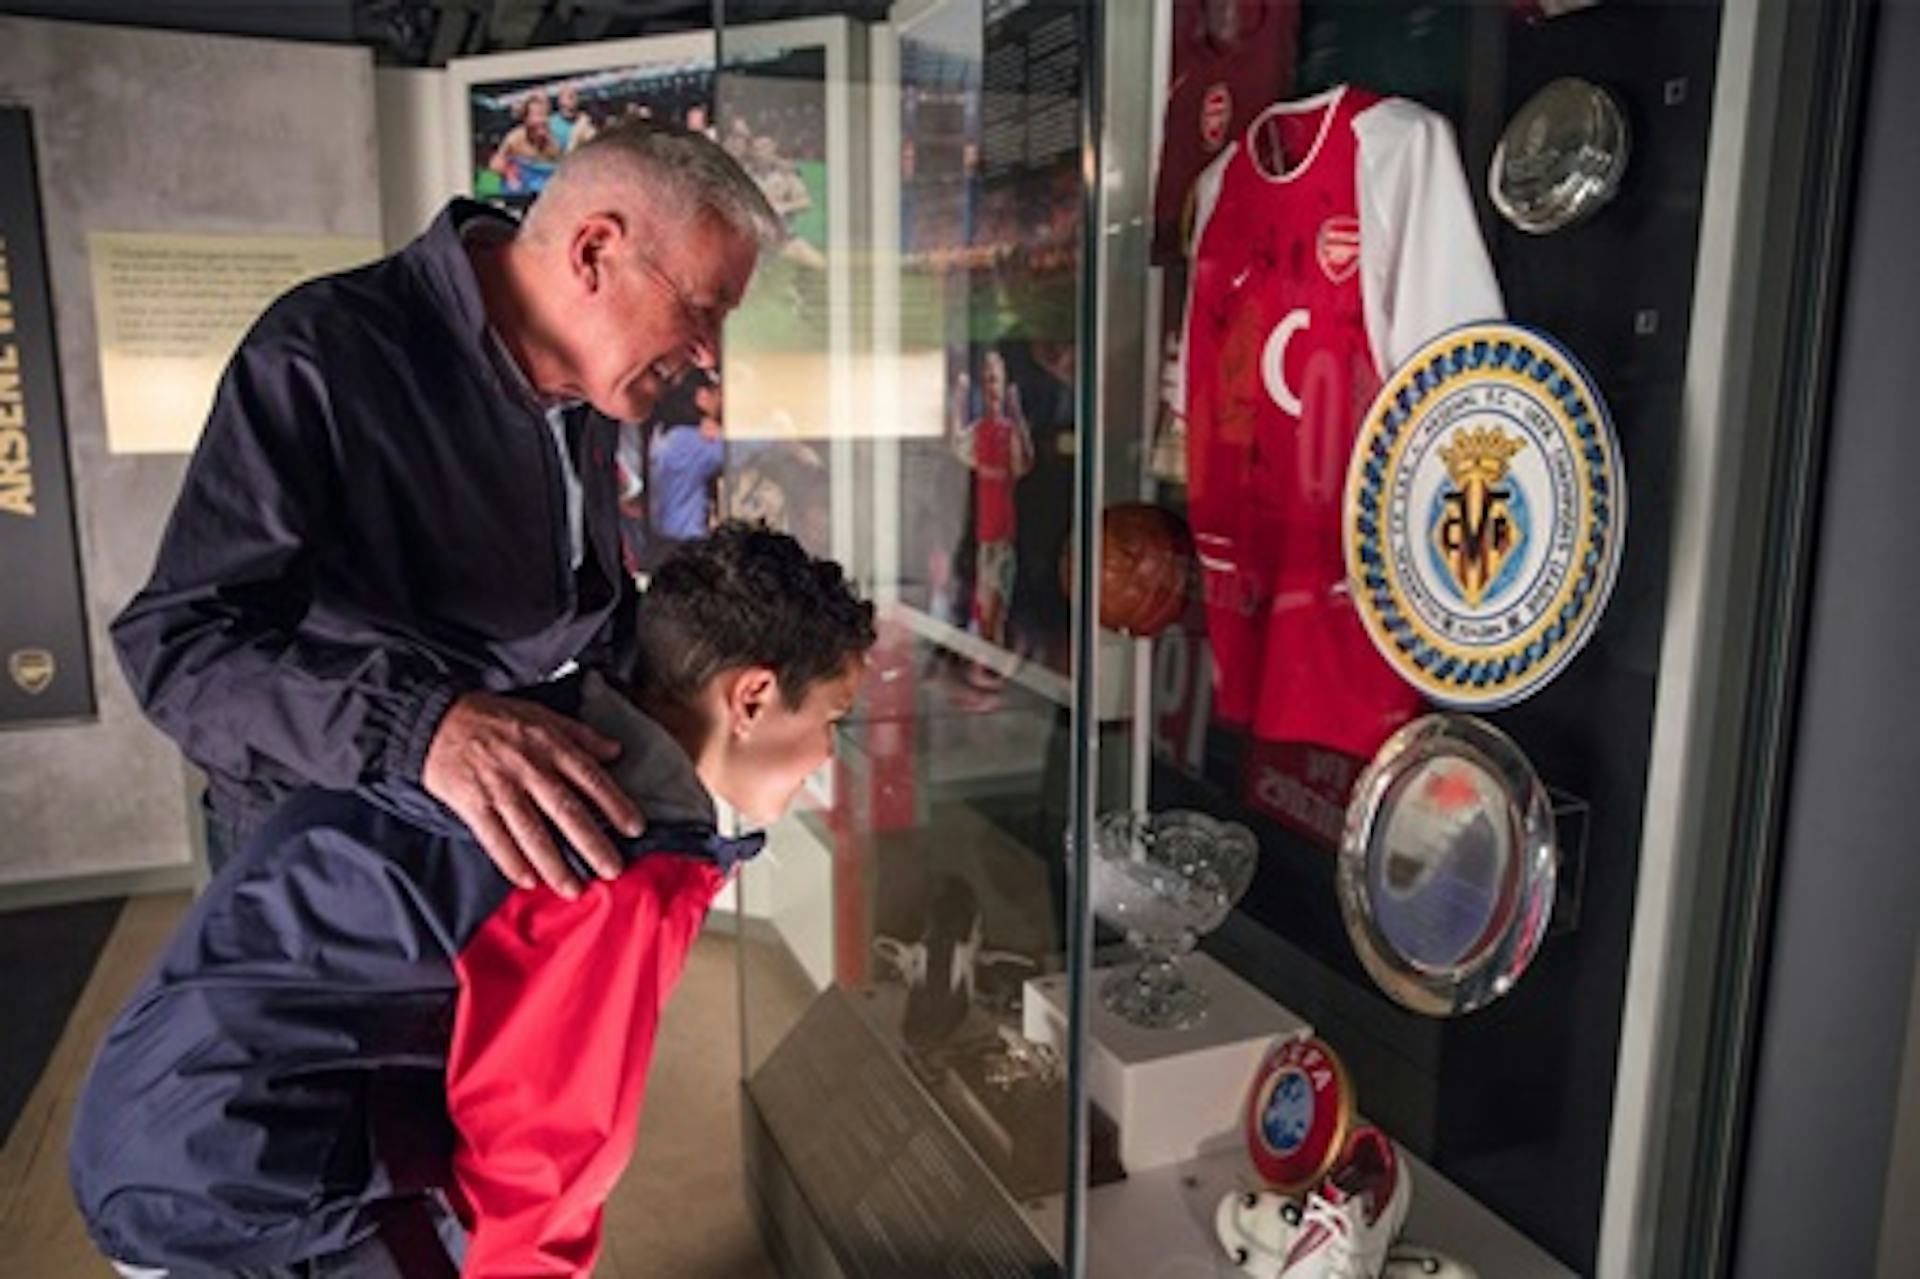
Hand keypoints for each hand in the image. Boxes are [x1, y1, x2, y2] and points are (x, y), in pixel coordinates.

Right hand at [422, 692, 643, 897]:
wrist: (435, 720)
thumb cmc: (494, 717)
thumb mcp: (542, 715)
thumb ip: (580, 734)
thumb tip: (616, 751)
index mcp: (550, 745)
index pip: (590, 778)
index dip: (615, 803)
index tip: (635, 828)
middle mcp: (528, 768)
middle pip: (566, 810)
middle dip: (592, 842)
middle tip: (613, 869)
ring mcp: (499, 788)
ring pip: (532, 832)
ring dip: (554, 864)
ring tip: (574, 888)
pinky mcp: (472, 803)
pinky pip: (495, 838)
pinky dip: (511, 862)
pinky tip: (528, 881)